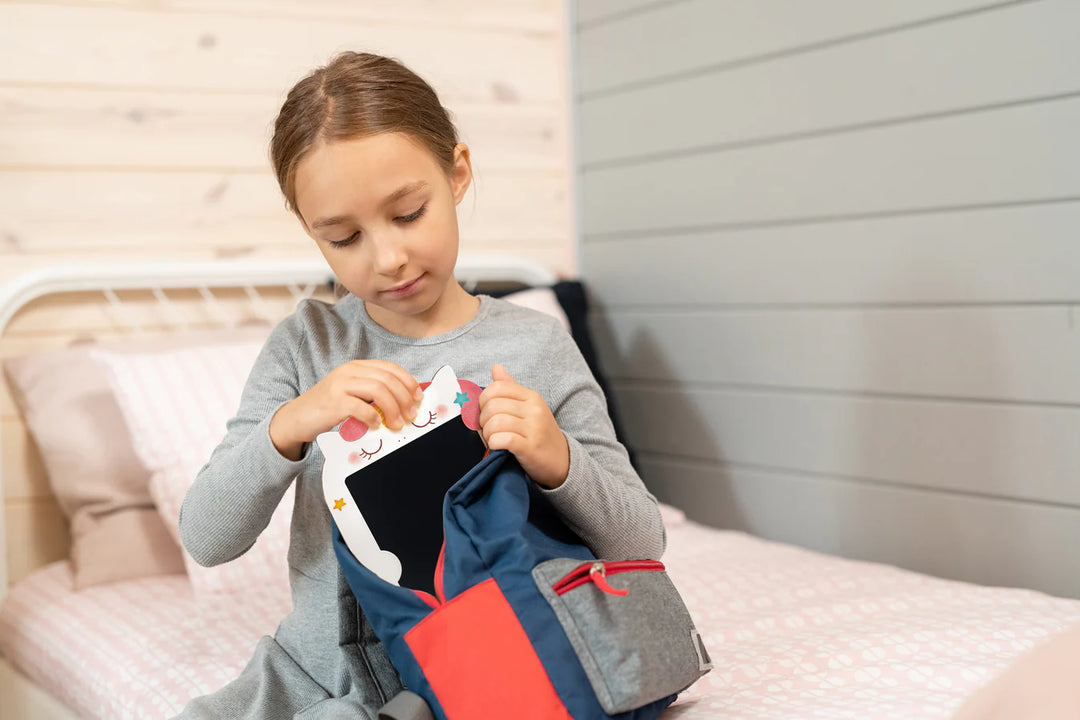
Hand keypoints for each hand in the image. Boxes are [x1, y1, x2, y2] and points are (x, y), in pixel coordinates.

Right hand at [270, 360, 422, 459]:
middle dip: (404, 398)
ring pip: (378, 390)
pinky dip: (373, 418)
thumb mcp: (352, 394)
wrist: (295, 418)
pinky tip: (376, 426)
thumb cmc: (328, 409)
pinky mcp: (333, 402)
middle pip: (387, 379)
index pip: (390, 368)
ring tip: (397, 424)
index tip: (418, 398)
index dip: (408, 382)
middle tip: (411, 415)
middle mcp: (349, 371)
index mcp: (357, 367)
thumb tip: (405, 404)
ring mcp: (340, 385)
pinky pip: (361, 408)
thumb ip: (373, 394)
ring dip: (393, 409)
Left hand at [478, 364, 569, 487]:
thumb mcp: (529, 406)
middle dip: (483, 419)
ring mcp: (534, 428)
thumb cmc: (539, 433)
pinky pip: (502, 440)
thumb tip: (496, 367)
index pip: (497, 388)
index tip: (485, 412)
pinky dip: (494, 443)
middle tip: (487, 428)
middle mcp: (534, 409)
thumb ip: (510, 388)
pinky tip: (497, 446)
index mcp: (532, 396)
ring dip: (487, 433)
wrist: (561, 460)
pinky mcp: (530, 447)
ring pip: (495, 423)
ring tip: (492, 438)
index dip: (483, 400)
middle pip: (493, 406)